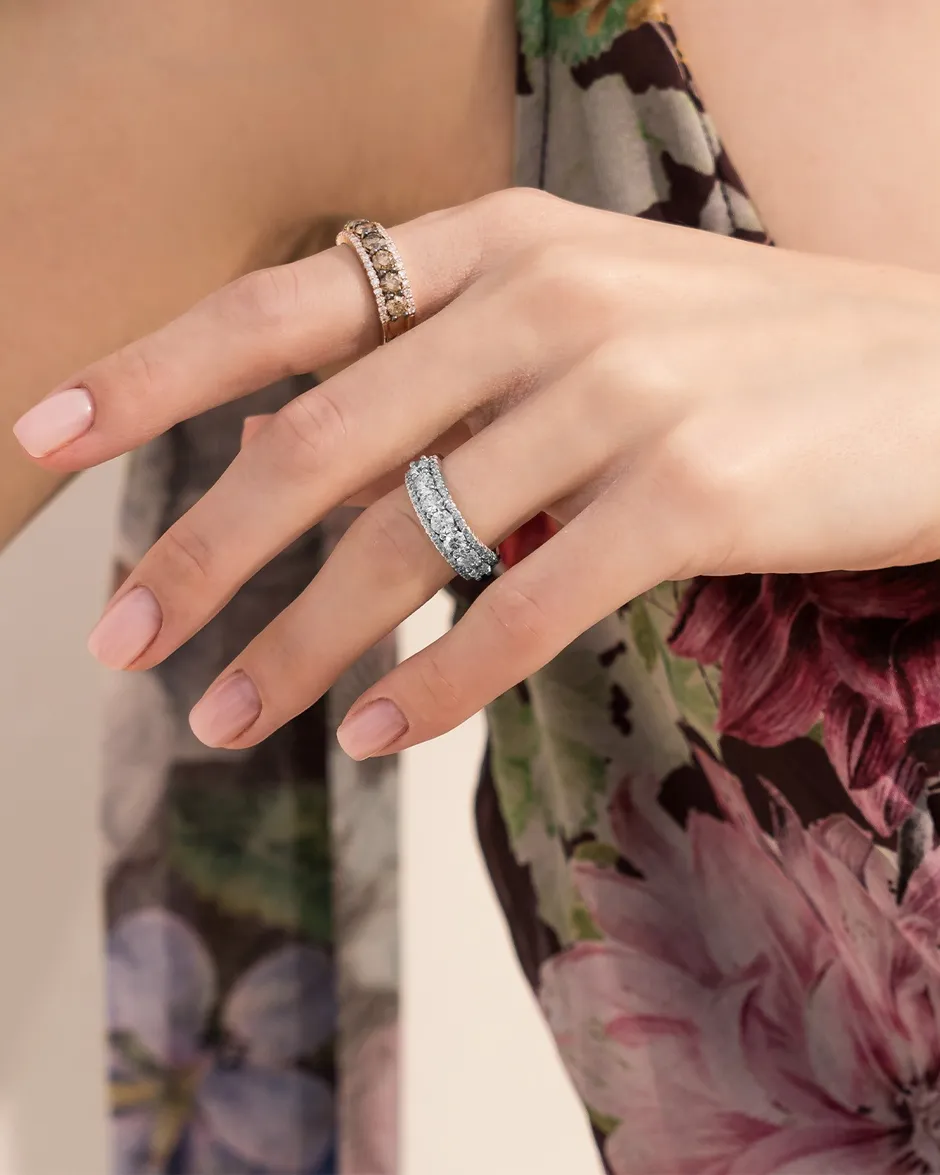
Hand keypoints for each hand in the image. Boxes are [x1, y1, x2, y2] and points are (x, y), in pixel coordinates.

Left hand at [15, 187, 939, 757]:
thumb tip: (307, 458)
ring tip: (227, 721)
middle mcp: (546, 301)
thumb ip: (453, 369)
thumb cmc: (749, 354)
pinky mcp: (692, 490)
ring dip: (301, 646)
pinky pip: (528, 607)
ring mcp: (621, 392)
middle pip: (320, 444)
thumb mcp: (592, 311)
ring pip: (410, 544)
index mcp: (501, 243)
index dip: (152, 374)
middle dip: (200, 553)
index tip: (45, 433)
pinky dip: (440, 684)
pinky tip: (379, 736)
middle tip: (120, 641)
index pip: (284, 308)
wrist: (939, 373)